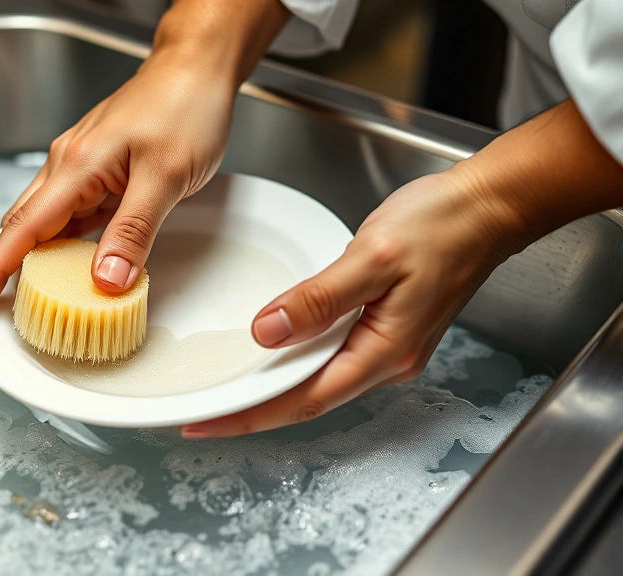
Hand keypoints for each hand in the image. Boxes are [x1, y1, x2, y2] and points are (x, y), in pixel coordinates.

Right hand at [0, 53, 234, 313]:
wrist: (197, 67)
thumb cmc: (185, 107)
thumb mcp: (166, 176)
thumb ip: (134, 231)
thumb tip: (106, 280)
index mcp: (76, 166)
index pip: (22, 230)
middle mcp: (69, 165)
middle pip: (24, 227)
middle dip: (5, 269)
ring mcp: (82, 166)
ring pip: (47, 221)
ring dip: (38, 259)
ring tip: (37, 299)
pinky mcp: (100, 168)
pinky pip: (72, 214)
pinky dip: (66, 242)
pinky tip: (77, 263)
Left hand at [183, 99, 622, 437]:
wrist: (485, 208)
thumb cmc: (441, 226)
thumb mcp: (374, 257)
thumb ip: (320, 298)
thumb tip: (268, 332)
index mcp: (384, 352)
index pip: (303, 399)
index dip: (251, 415)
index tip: (207, 423)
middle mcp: (386, 360)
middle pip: (306, 398)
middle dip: (253, 409)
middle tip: (203, 413)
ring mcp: (386, 346)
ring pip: (317, 378)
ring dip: (271, 386)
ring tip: (226, 388)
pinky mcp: (383, 327)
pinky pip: (328, 356)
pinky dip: (294, 359)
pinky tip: (270, 353)